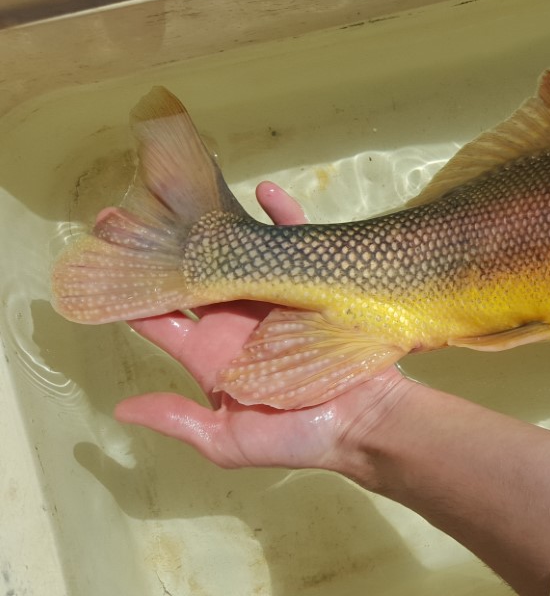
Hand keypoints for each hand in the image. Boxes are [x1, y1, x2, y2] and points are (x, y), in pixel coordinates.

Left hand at [114, 182, 410, 473]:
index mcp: (210, 353)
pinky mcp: (310, 286)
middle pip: (190, 274)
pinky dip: (283, 217)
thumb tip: (122, 409)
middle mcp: (235, 319)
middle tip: (125, 210)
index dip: (132, 291)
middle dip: (161, 244)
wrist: (363, 424)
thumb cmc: (298, 438)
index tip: (103, 261)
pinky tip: (265, 192)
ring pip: (236, 254)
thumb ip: (179, 420)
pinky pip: (295, 244)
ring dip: (213, 224)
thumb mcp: (228, 442)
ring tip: (183, 189)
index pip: (162, 316)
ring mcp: (272, 298)